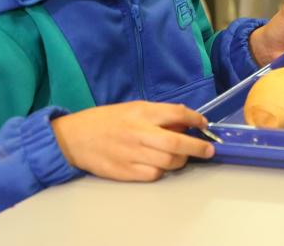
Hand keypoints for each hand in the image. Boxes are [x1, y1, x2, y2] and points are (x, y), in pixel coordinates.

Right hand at [51, 101, 214, 180]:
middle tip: (209, 150)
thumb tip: (185, 121)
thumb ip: (159, 114)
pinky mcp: (124, 172)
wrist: (74, 138)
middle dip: (198, 148)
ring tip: (180, 157)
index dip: (195, 119)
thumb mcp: (133, 108)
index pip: (177, 113)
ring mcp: (131, 154)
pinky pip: (153, 175)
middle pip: (177, 143)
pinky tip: (158, 166)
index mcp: (141, 113)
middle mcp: (138, 133)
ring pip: (169, 163)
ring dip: (180, 161)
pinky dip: (161, 172)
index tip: (204, 125)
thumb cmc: (106, 121)